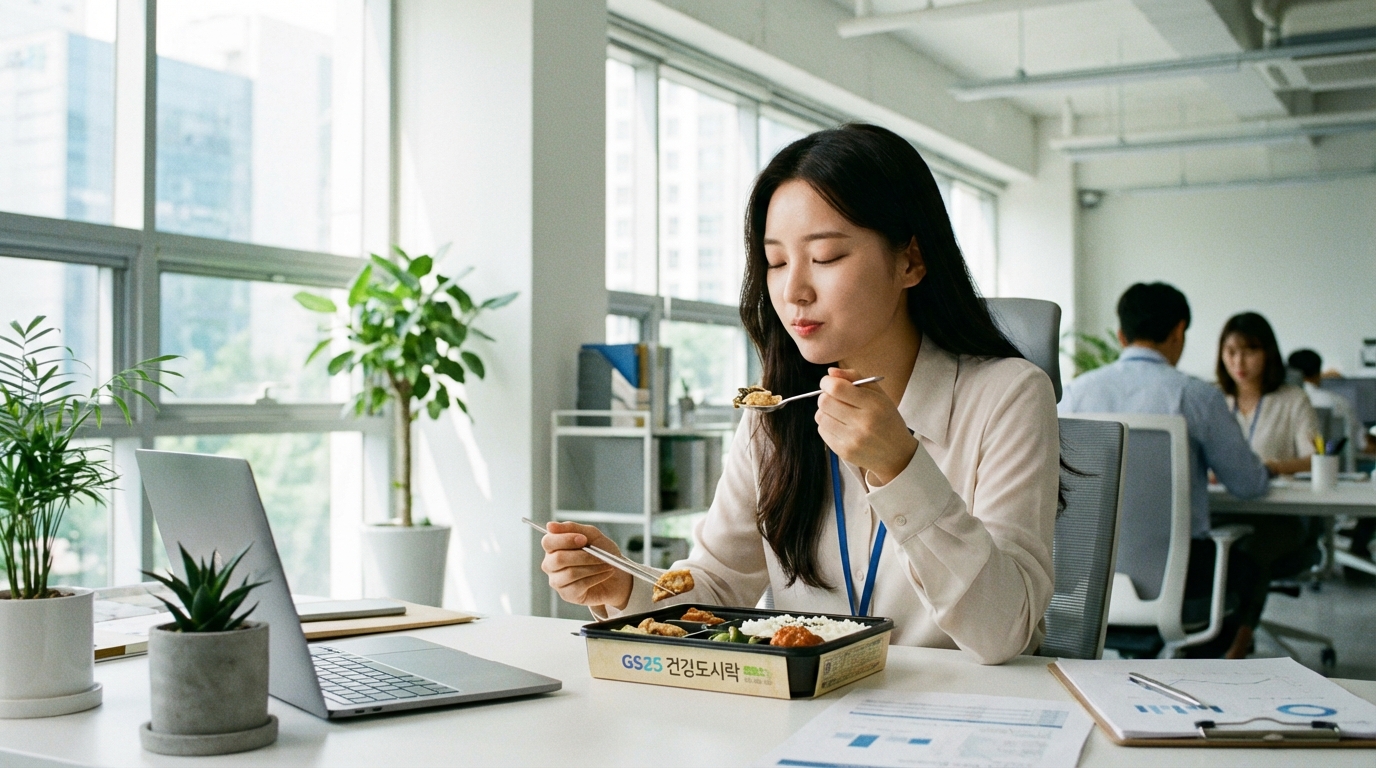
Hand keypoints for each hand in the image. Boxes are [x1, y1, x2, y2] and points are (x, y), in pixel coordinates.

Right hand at [540, 521, 632, 609]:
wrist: (618, 574)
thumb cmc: (602, 553)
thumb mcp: (591, 535)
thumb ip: (571, 528)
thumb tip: (550, 525)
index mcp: (554, 547)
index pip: (548, 542)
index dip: (565, 539)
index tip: (584, 539)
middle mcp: (551, 565)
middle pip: (558, 559)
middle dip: (582, 555)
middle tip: (598, 554)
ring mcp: (557, 581)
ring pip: (570, 573)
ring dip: (592, 566)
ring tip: (606, 564)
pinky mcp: (567, 595)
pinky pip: (579, 585)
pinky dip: (596, 577)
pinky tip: (605, 573)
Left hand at [816, 367, 916, 485]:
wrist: (897, 454)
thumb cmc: (886, 420)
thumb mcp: (879, 395)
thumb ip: (855, 378)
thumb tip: (830, 373)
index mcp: (873, 404)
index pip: (837, 388)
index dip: (827, 382)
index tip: (829, 383)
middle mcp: (863, 423)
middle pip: (824, 402)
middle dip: (825, 396)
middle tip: (835, 399)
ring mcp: (852, 439)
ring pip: (820, 416)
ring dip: (825, 411)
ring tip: (838, 413)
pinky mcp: (844, 452)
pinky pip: (822, 431)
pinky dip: (826, 425)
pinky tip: (839, 426)